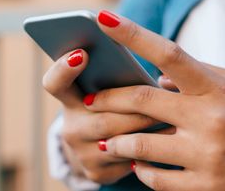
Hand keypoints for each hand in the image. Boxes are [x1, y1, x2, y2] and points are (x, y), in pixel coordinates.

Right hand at [43, 49, 159, 183]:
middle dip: (132, 110)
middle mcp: (71, 128)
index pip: (54, 83)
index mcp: (70, 99)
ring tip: (170, 116)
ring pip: (118, 141)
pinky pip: (127, 160)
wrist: (98, 146)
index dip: (63, 69)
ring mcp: (82, 153)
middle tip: (157, 97)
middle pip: (101, 118)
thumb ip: (114, 75)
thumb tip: (142, 58)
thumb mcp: (106, 90)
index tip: (83, 53)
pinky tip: (168, 141)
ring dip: (145, 128)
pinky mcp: (97, 171)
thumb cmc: (111, 105)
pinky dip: (149, 149)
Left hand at [83, 10, 224, 189]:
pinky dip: (140, 171)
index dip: (133, 34)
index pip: (168, 53)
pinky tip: (136, 166)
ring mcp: (206, 156)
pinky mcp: (206, 187)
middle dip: (107, 98)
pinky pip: (156, 180)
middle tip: (90, 100)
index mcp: (217, 89)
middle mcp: (209, 120)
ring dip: (116, 142)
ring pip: (140, 145)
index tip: (105, 21)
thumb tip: (160, 75)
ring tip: (106, 140)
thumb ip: (203, 75)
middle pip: (141, 100)